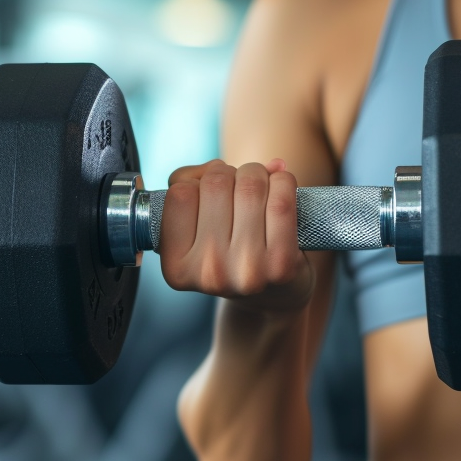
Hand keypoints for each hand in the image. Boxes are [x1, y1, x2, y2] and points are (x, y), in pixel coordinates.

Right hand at [158, 158, 313, 314]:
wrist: (273, 295)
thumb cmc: (230, 251)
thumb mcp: (194, 227)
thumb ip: (187, 185)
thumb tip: (217, 165)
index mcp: (176, 267)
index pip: (179, 192)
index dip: (197, 182)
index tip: (208, 195)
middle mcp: (208, 272)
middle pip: (215, 183)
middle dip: (230, 173)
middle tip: (238, 188)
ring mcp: (246, 270)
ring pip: (250, 185)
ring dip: (257, 174)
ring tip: (260, 188)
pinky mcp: (282, 264)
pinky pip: (281, 199)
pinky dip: (284, 181)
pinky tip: (281, 189)